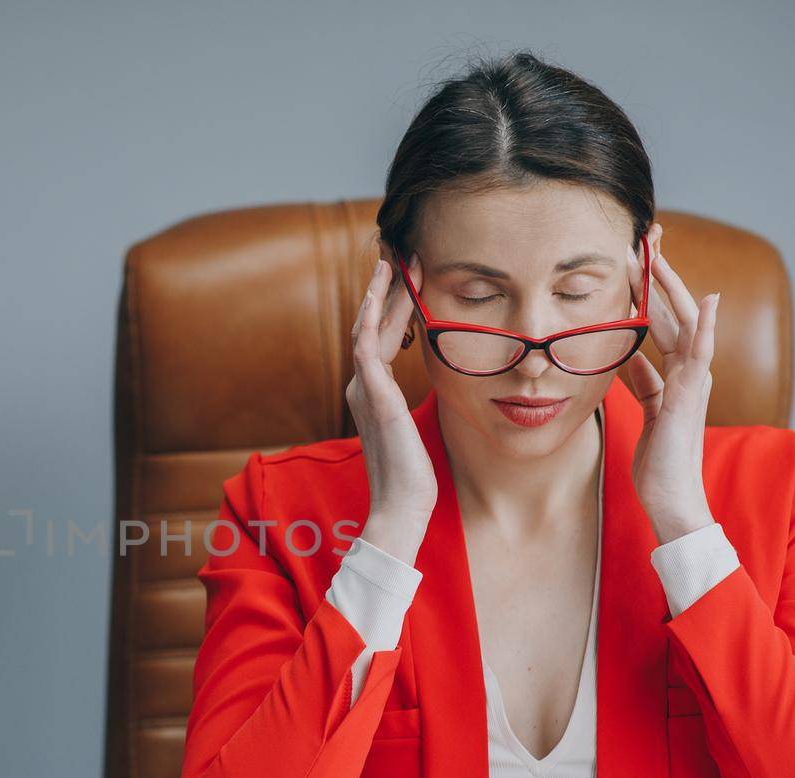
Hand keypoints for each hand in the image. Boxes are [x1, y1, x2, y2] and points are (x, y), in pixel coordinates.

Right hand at [346, 244, 437, 563]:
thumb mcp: (415, 431)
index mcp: (373, 394)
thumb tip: (431, 393)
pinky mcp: (374, 396)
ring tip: (393, 262)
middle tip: (398, 253)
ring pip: (367, 328)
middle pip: (371, 325)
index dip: (392, 305)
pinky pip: (366, 345)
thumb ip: (413, 408)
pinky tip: (379, 294)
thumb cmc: (413, 477)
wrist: (402, 505)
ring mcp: (364, 390)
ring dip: (380, 294)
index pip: (381, 338)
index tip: (407, 277)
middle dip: (385, 289)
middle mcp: (362, 387)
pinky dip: (370, 317)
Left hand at [619, 223, 720, 544]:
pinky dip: (705, 326)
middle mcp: (690, 371)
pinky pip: (700, 354)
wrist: (672, 496)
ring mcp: (694, 381)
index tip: (633, 258)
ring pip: (683, 322)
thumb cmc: (659, 460)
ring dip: (670, 286)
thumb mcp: (646, 410)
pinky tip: (707, 300)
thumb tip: (627, 357)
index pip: (660, 320)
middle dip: (659, 274)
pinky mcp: (691, 395)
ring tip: (656, 253)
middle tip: (646, 236)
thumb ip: (641, 381)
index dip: (647, 289)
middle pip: (673, 311)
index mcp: (676, 373)